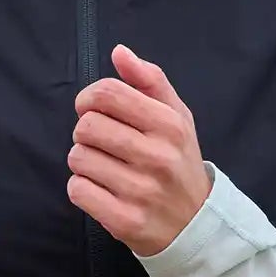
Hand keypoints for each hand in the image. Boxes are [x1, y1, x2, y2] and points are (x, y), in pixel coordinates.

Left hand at [68, 43, 211, 257]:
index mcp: (169, 125)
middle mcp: (157, 157)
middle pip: (87, 126)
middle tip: (101, 142)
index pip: (108, 94)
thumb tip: (119, 52)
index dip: (88, 97)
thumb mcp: (177, 116)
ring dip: (84, 161)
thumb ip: (149, 80)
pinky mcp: (125, 220)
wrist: (197, 224)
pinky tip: (102, 189)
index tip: (91, 108)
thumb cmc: (179, 162)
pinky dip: (82, 188)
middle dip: (86, 132)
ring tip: (106, 167)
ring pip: (78, 158)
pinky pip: (78, 190)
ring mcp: (141, 191)